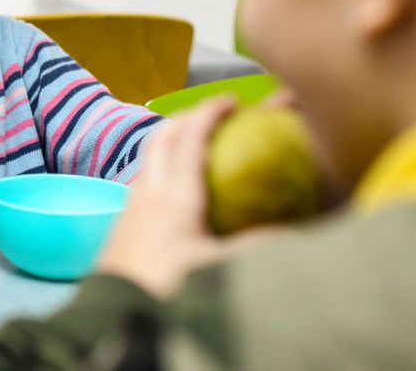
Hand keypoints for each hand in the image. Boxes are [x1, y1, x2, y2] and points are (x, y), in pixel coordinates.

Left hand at [96, 97, 285, 296]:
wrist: (115, 316)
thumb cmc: (167, 291)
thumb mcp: (220, 270)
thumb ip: (259, 249)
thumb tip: (299, 234)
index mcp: (176, 196)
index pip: (191, 137)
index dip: (210, 112)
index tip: (231, 100)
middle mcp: (149, 192)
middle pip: (163, 137)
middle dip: (188, 117)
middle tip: (213, 116)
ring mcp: (130, 206)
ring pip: (150, 159)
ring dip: (172, 143)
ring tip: (195, 148)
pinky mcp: (121, 224)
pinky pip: (143, 182)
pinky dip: (162, 171)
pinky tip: (175, 192)